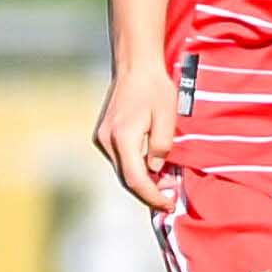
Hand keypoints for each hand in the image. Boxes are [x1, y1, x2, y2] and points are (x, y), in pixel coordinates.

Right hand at [92, 66, 178, 210]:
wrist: (135, 66)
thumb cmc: (154, 87)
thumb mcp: (167, 117)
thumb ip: (161, 146)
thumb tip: (155, 169)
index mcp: (123, 137)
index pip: (136, 179)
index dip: (153, 196)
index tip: (168, 204)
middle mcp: (107, 141)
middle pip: (126, 179)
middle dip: (149, 192)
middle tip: (170, 197)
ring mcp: (102, 138)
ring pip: (122, 170)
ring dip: (142, 180)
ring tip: (165, 182)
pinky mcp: (103, 135)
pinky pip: (120, 159)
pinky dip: (134, 167)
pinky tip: (151, 167)